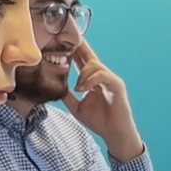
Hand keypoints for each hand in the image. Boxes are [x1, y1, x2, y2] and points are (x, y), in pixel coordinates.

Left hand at [63, 43, 143, 158]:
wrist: (114, 134)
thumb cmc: (99, 121)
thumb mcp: (76, 107)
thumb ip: (66, 95)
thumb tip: (54, 86)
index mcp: (92, 80)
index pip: (81, 61)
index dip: (73, 51)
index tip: (61, 40)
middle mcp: (101, 76)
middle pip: (89, 55)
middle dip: (78, 46)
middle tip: (68, 36)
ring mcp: (110, 79)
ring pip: (94, 65)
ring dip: (82, 75)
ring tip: (78, 89)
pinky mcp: (117, 85)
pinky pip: (102, 75)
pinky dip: (90, 80)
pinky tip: (83, 89)